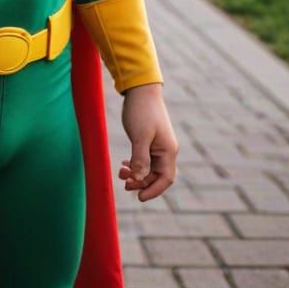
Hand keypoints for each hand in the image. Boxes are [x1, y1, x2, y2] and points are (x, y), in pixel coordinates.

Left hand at [118, 83, 177, 200]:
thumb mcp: (139, 136)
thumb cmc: (141, 111)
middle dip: (141, 182)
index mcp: (168, 151)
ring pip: (149, 167)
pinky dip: (135, 164)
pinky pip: (144, 158)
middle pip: (156, 176)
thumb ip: (140, 158)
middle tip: (123, 183)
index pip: (166, 179)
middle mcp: (165, 149)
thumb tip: (139, 179)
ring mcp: (157, 144)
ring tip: (120, 173)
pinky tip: (124, 164)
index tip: (139, 198)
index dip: (154, 191)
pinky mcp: (149, 139)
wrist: (140, 89)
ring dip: (136, 173)